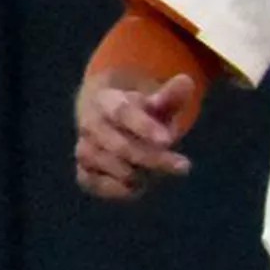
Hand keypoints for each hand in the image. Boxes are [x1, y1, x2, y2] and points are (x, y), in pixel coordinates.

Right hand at [74, 74, 196, 200]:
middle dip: (153, 158)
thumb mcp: (156, 103)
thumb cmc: (140, 113)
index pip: (122, 113)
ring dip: (137, 172)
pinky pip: (94, 183)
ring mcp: (84, 149)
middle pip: (120, 145)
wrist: (111, 125)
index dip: (144, 127)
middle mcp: (90, 124)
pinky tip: (137, 186)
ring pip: (109, 165)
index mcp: (106, 100)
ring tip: (158, 172)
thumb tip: (186, 81)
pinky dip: (116, 188)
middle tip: (183, 166)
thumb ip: (170, 96)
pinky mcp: (83, 172)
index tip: (168, 140)